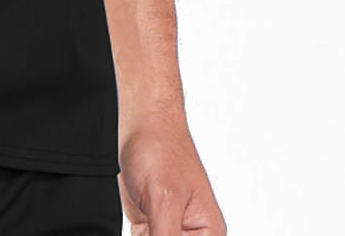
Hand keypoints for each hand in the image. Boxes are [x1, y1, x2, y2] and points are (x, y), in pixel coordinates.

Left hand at [119, 114, 227, 234]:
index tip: (154, 232)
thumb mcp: (163, 202)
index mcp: (209, 234)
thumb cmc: (161, 148)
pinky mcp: (149, 222)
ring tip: (143, 220)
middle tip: (146, 226)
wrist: (141, 120)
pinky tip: (136, 226)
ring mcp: (170, 228)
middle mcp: (192, 234)